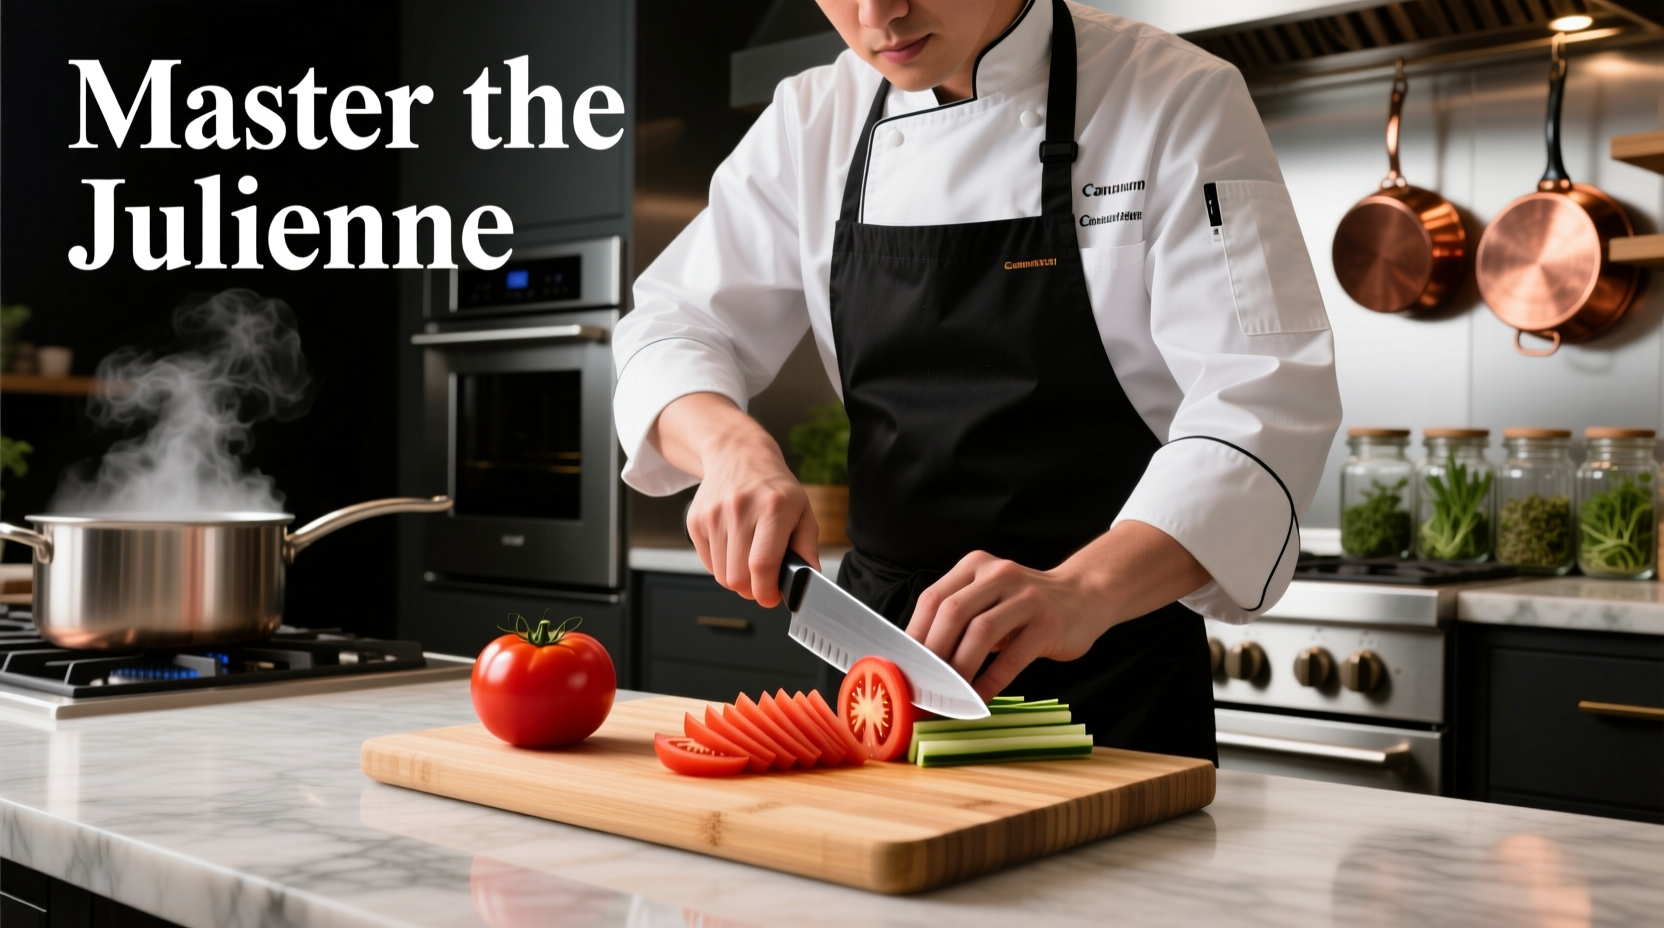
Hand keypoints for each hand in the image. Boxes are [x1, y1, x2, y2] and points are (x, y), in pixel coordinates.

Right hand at [651, 392, 819, 607]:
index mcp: (772, 508)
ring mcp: (713, 514)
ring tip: (748, 560)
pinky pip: (708, 563)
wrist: (738, 456)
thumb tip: (809, 580)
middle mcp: (740, 509)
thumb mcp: (802, 510)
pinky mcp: (695, 520)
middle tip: (762, 582)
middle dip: (752, 590)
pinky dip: (722, 565)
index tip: (771, 597)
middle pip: (738, 577)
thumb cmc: (774, 488)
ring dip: (737, 579)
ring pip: (721, 575)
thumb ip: (807, 548)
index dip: (766, 591)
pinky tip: (734, 547)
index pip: (762, 564)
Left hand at [905, 521, 1210, 700]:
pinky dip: (990, 682)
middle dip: (932, 654)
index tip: (903, 667)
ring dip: (959, 670)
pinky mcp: (1048, 624)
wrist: (1086, 596)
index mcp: (976, 566)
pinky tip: (979, 699)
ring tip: (948, 695)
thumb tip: (916, 658)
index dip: (914, 635)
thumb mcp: (989, 597)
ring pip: (980, 633)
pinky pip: (1012, 657)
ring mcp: (1026, 597)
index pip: (933, 599)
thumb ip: (958, 617)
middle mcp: (999, 575)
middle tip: (922, 685)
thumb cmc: (1026, 606)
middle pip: (952, 613)